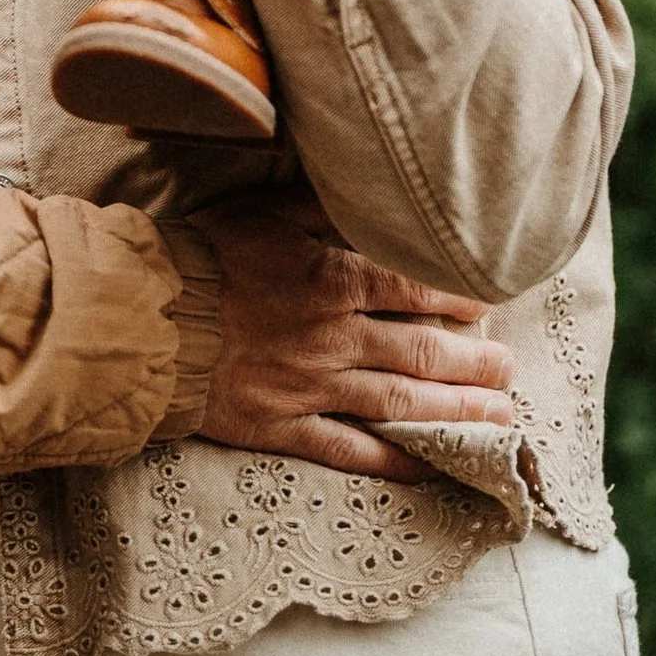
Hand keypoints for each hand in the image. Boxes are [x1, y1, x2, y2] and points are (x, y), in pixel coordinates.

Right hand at [191, 201, 515, 478]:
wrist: (146, 319)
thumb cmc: (204, 256)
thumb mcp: (262, 211)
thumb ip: (321, 205)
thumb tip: (370, 191)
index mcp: (330, 280)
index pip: (413, 287)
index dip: (458, 296)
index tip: (488, 302)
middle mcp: (332, 337)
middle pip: (420, 351)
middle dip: (473, 362)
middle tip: (508, 369)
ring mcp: (311, 387)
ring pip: (399, 402)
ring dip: (454, 411)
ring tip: (498, 417)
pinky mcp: (285, 426)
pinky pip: (350, 449)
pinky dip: (394, 460)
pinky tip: (432, 465)